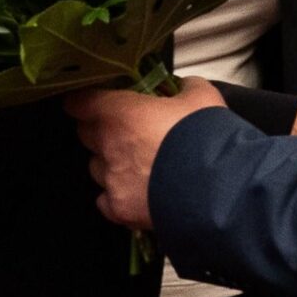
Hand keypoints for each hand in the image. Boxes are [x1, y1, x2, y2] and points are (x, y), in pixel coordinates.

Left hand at [66, 78, 224, 230]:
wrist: (217, 188)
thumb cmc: (205, 136)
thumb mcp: (203, 97)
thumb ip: (185, 87)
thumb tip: (183, 86)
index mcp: (119, 114)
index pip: (80, 102)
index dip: (83, 101)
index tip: (90, 100)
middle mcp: (108, 146)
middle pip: (87, 134)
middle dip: (101, 130)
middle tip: (126, 130)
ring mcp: (111, 181)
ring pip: (97, 168)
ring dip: (111, 163)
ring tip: (138, 165)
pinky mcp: (120, 210)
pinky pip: (106, 200)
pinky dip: (116, 195)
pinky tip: (136, 194)